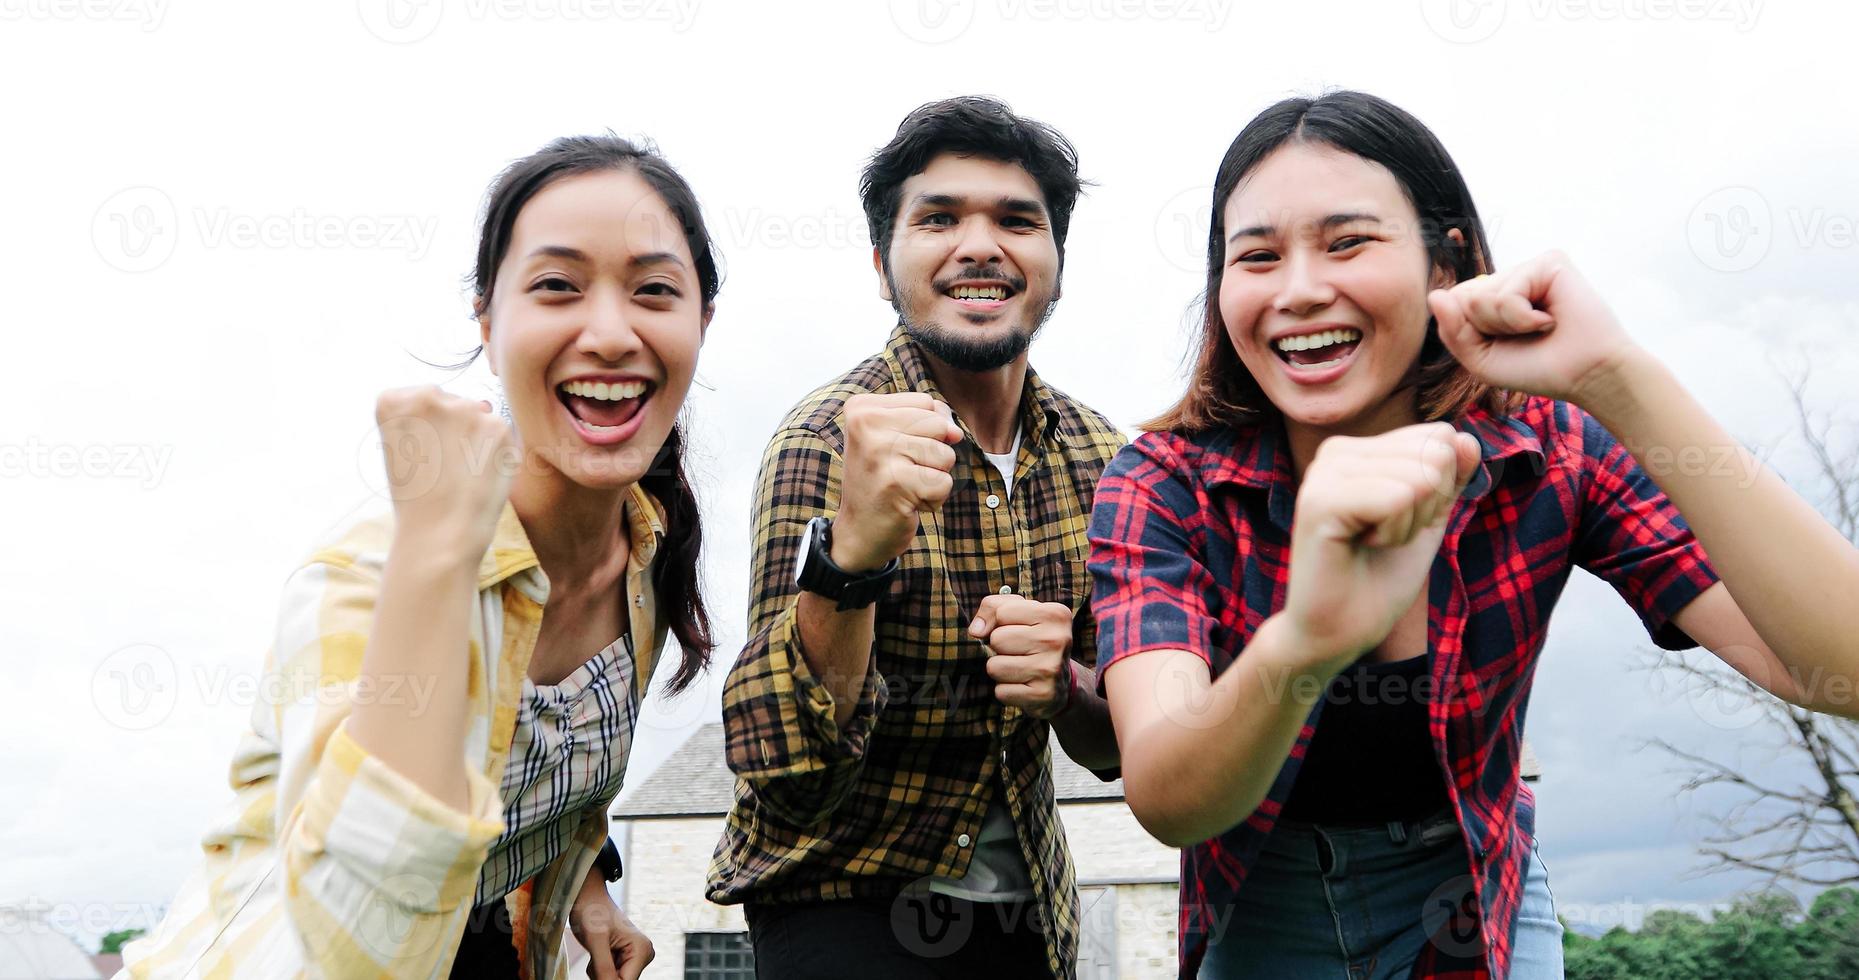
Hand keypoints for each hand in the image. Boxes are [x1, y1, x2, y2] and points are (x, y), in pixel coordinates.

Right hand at [374, 385, 515, 563]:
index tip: (420, 453)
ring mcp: (466, 408)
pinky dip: (497, 452)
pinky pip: (500, 433)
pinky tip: (482, 475)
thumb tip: (482, 403)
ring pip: (478, 416)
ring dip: (476, 439)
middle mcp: (428, 396)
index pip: (418, 397)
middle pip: (451, 403)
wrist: (439, 534)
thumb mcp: (400, 449)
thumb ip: (426, 419)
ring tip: (462, 473)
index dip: (425, 428)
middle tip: (443, 467)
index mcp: (392, 401)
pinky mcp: (497, 426)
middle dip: (454, 429)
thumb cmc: (417, 498)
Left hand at [568, 868, 653, 979]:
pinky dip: (599, 969)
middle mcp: (642, 954)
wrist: (587, 897)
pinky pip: (610, 974)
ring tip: (596, 952)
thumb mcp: (596, 941)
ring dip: (600, 972)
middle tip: (595, 957)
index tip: (595, 970)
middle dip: (603, 974)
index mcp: (642, 949)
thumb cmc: (592, 910)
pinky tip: (597, 953)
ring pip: (614, 979)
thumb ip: (604, 968)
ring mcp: (634, 956)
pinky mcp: (624, 957)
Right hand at [830, 393, 964, 571]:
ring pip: (944, 454)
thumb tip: (955, 432)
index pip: (926, 402)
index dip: (927, 430)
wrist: (859, 532)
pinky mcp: (896, 483)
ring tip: (905, 486)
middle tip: (903, 471)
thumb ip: (926, 420)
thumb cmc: (882, 480)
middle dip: (933, 452)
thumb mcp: (894, 438)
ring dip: (933, 476)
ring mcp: (878, 453)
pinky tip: (908, 502)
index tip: (897, 450)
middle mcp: (865, 425)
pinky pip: (944, 482)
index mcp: (862, 409)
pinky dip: (934, 498)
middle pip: (938, 424)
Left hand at [970, 594, 1075, 718]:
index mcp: (1055, 614)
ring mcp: (1052, 669)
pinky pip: (1001, 691)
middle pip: (997, 639)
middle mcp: (1058, 640)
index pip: (1002, 612)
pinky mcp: (1043, 695)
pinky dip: (1006, 690)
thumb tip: (976, 630)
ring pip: (995, 667)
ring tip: (1019, 668)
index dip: (1000, 622)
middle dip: (999, 647)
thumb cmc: (1033, 639)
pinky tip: (1023, 685)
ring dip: (1000, 670)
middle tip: (1019, 652)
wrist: (1061, 683)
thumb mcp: (1019, 613)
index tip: (1016, 629)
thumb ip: (994, 607)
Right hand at [1282, 423, 1481, 672]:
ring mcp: (1323, 473)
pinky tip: (1361, 546)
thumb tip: (1468, 438)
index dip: (1440, 490)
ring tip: (1371, 543)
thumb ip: (1450, 476)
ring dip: (1409, 525)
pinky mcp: (1320, 501)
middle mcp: (1335, 451)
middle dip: (1427, 507)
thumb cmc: (1380, 575)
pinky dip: (1395, 533)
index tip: (1401, 522)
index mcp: (1357, 449)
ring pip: (1420, 476)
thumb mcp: (1428, 518)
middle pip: (1435, 453)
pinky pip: (1398, 498)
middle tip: (1385, 537)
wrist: (1340, 629)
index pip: (1440, 437)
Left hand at [1427, 251, 1642, 404]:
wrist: (1585, 376)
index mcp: (1492, 297)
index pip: (1451, 303)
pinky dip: (1523, 319)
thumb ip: (1452, 331)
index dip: (1468, 332)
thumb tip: (1435, 294)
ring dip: (1507, 325)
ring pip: (1480, 297)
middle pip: (1461, 297)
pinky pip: (1507, 294)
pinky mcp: (1549, 262)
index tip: (1504, 344)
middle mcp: (1509, 278)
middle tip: (1524, 336)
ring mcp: (1529, 268)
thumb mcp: (1480, 360)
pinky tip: (1549, 320)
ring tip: (1540, 328)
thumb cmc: (1536, 368)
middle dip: (1486, 328)